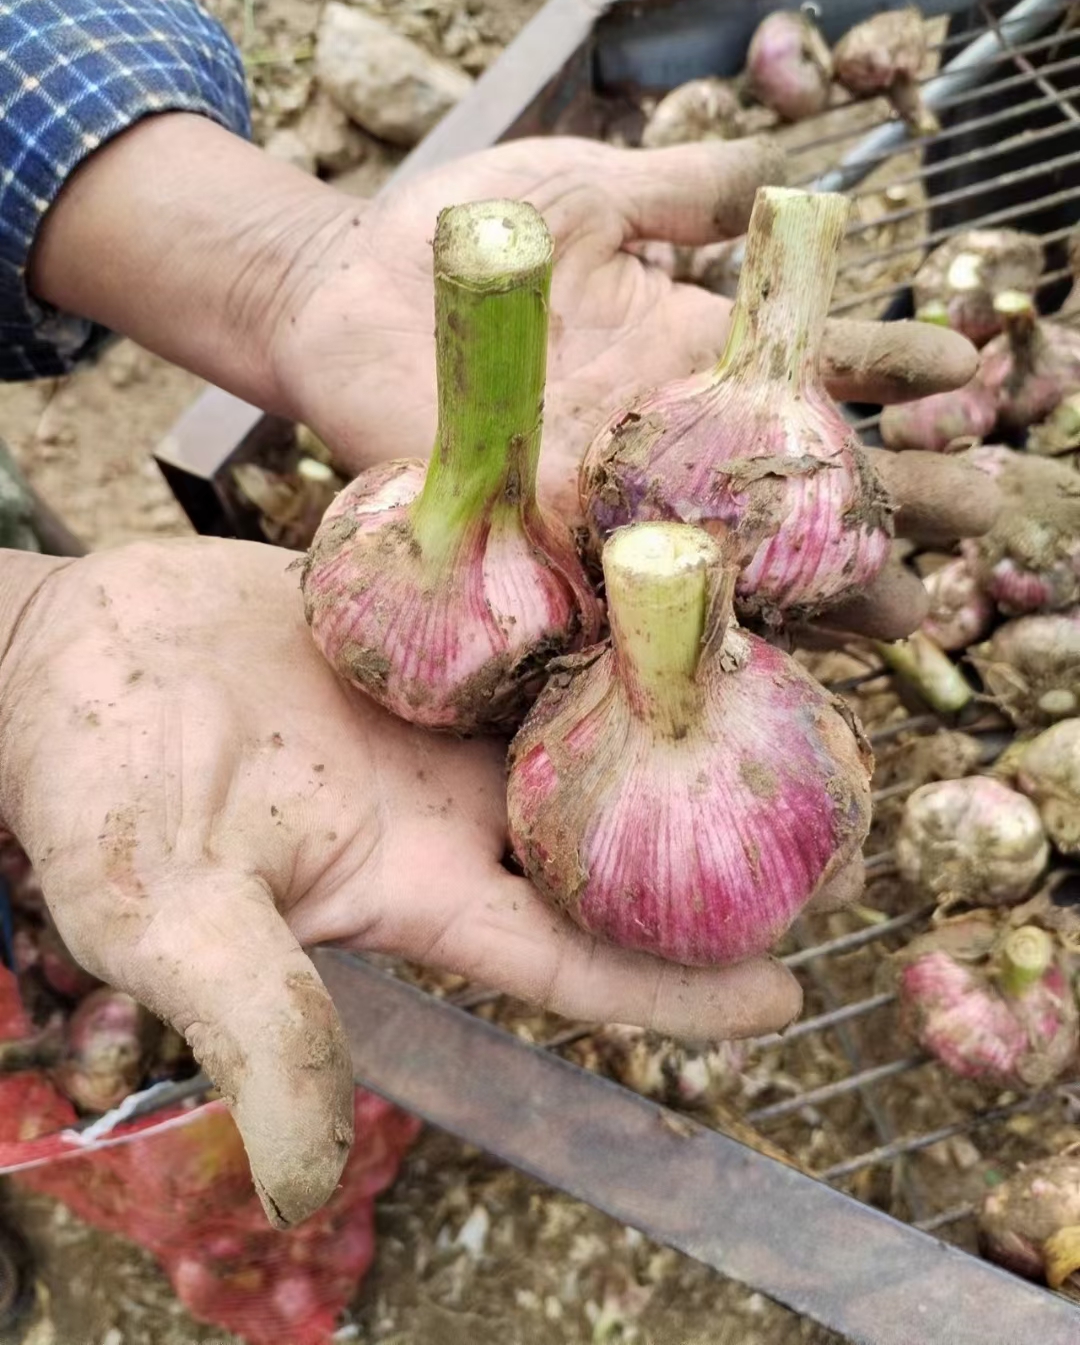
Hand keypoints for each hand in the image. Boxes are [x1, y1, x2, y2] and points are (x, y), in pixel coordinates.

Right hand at [0, 541, 802, 1223]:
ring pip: (589, 733)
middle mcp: (448, 813)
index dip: (672, 990)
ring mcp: (443, 719)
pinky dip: (599, 622)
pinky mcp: (428, 634)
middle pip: (610, 850)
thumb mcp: (163, 913)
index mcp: (410, 888)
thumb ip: (249, 1019)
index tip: (789, 998)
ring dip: (675, 725)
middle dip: (714, 858)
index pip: (566, 960)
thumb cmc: (95, 789)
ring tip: (787, 701)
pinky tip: (670, 590)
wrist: (62, 654)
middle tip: (839, 839)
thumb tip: (302, 1191)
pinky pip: (538, 631)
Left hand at [270, 136, 999, 635]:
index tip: (962, 372)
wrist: (342, 291)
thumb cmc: (462, 236)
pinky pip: (627, 597)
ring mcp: (607, 497)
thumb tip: (784, 182)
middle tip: (975, 512)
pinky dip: (698, 626)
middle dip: (887, 493)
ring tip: (906, 610)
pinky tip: (764, 650)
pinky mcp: (543, 540)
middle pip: (793, 475)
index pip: (810, 364)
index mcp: (685, 354)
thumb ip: (682, 194)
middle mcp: (661, 439)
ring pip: (732, 552)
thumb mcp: (587, 192)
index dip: (887, 365)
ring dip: (819, 583)